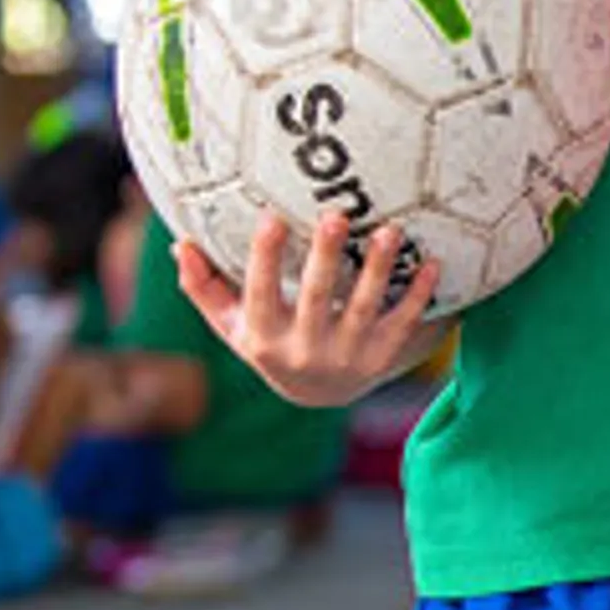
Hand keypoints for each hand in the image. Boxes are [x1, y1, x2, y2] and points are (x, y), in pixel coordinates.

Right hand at [175, 213, 441, 408]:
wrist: (318, 395)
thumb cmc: (270, 342)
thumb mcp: (233, 325)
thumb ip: (205, 287)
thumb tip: (178, 245)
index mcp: (264, 337)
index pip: (260, 295)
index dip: (264, 259)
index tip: (271, 216)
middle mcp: (305, 349)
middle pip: (317, 298)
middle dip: (325, 257)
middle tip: (336, 214)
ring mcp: (347, 354)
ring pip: (365, 307)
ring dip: (377, 268)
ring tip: (391, 230)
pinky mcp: (383, 355)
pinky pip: (404, 322)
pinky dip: (418, 294)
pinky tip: (431, 262)